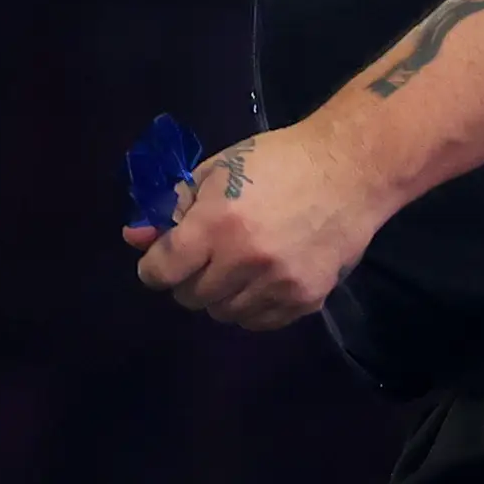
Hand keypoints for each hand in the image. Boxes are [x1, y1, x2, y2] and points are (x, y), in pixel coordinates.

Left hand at [125, 123, 390, 330]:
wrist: (350, 170)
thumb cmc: (277, 161)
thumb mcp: (216, 171)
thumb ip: (174, 207)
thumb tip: (134, 238)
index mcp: (217, 224)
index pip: (161, 271)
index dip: (153, 267)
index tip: (162, 260)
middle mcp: (245, 260)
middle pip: (189, 297)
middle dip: (188, 278)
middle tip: (206, 256)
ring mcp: (278, 285)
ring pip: (223, 314)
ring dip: (221, 294)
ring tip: (238, 265)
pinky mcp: (306, 300)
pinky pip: (259, 322)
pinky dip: (251, 306)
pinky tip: (263, 278)